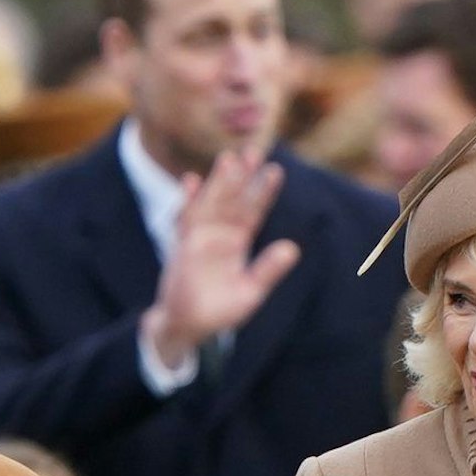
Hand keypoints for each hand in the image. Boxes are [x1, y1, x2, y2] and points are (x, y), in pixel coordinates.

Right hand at [142, 149, 300, 366]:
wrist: (187, 325)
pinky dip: (189, 200)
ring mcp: (200, 237)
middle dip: (242, 177)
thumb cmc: (220, 312)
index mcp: (239, 243)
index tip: (275, 171)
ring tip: (228, 159)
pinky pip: (186, 219)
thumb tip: (293, 249)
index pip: (255, 211)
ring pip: (211, 203)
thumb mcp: (250, 293)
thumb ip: (267, 270)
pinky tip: (192, 181)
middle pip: (233, 199)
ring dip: (218, 182)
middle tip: (253, 150)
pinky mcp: (182, 245)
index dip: (264, 192)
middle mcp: (221, 235)